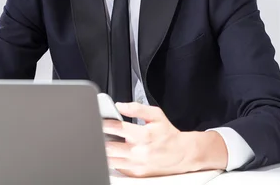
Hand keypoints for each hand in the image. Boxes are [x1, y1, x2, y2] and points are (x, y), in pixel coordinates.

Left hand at [103, 103, 227, 177]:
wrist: (181, 153)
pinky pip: (117, 168)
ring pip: (110, 160)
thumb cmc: (168, 134)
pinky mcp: (136, 174)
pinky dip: (112, 160)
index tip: (99, 120)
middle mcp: (139, 151)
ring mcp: (137, 165)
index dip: (105, 123)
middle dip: (101, 139)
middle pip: (109, 147)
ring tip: (104, 142)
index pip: (118, 128)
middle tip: (98, 132)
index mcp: (144, 134)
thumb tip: (120, 106)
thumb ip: (137, 108)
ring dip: (104, 151)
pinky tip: (114, 153)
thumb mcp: (156, 115)